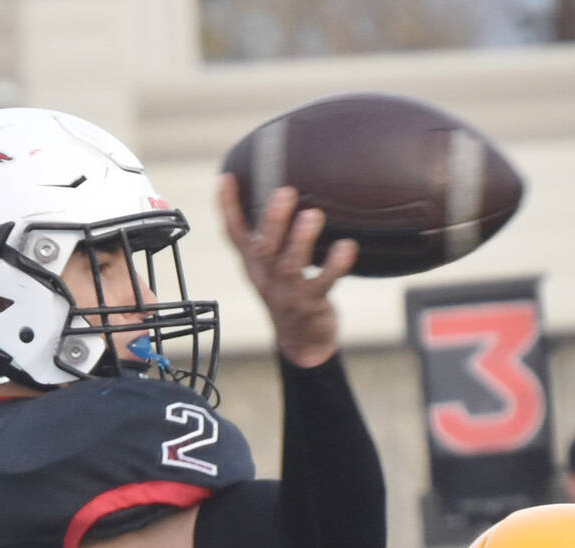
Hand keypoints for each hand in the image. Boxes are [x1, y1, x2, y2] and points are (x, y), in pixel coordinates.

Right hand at [218, 175, 357, 368]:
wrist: (301, 342)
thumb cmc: (290, 291)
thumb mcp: (274, 265)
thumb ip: (276, 234)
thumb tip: (286, 186)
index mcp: (254, 265)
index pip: (234, 235)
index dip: (228, 208)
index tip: (226, 178)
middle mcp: (265, 277)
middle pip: (262, 248)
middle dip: (272, 221)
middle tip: (284, 192)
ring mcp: (286, 293)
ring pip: (290, 266)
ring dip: (301, 240)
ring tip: (313, 216)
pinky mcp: (309, 306)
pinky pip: (323, 284)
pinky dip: (336, 266)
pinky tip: (347, 247)